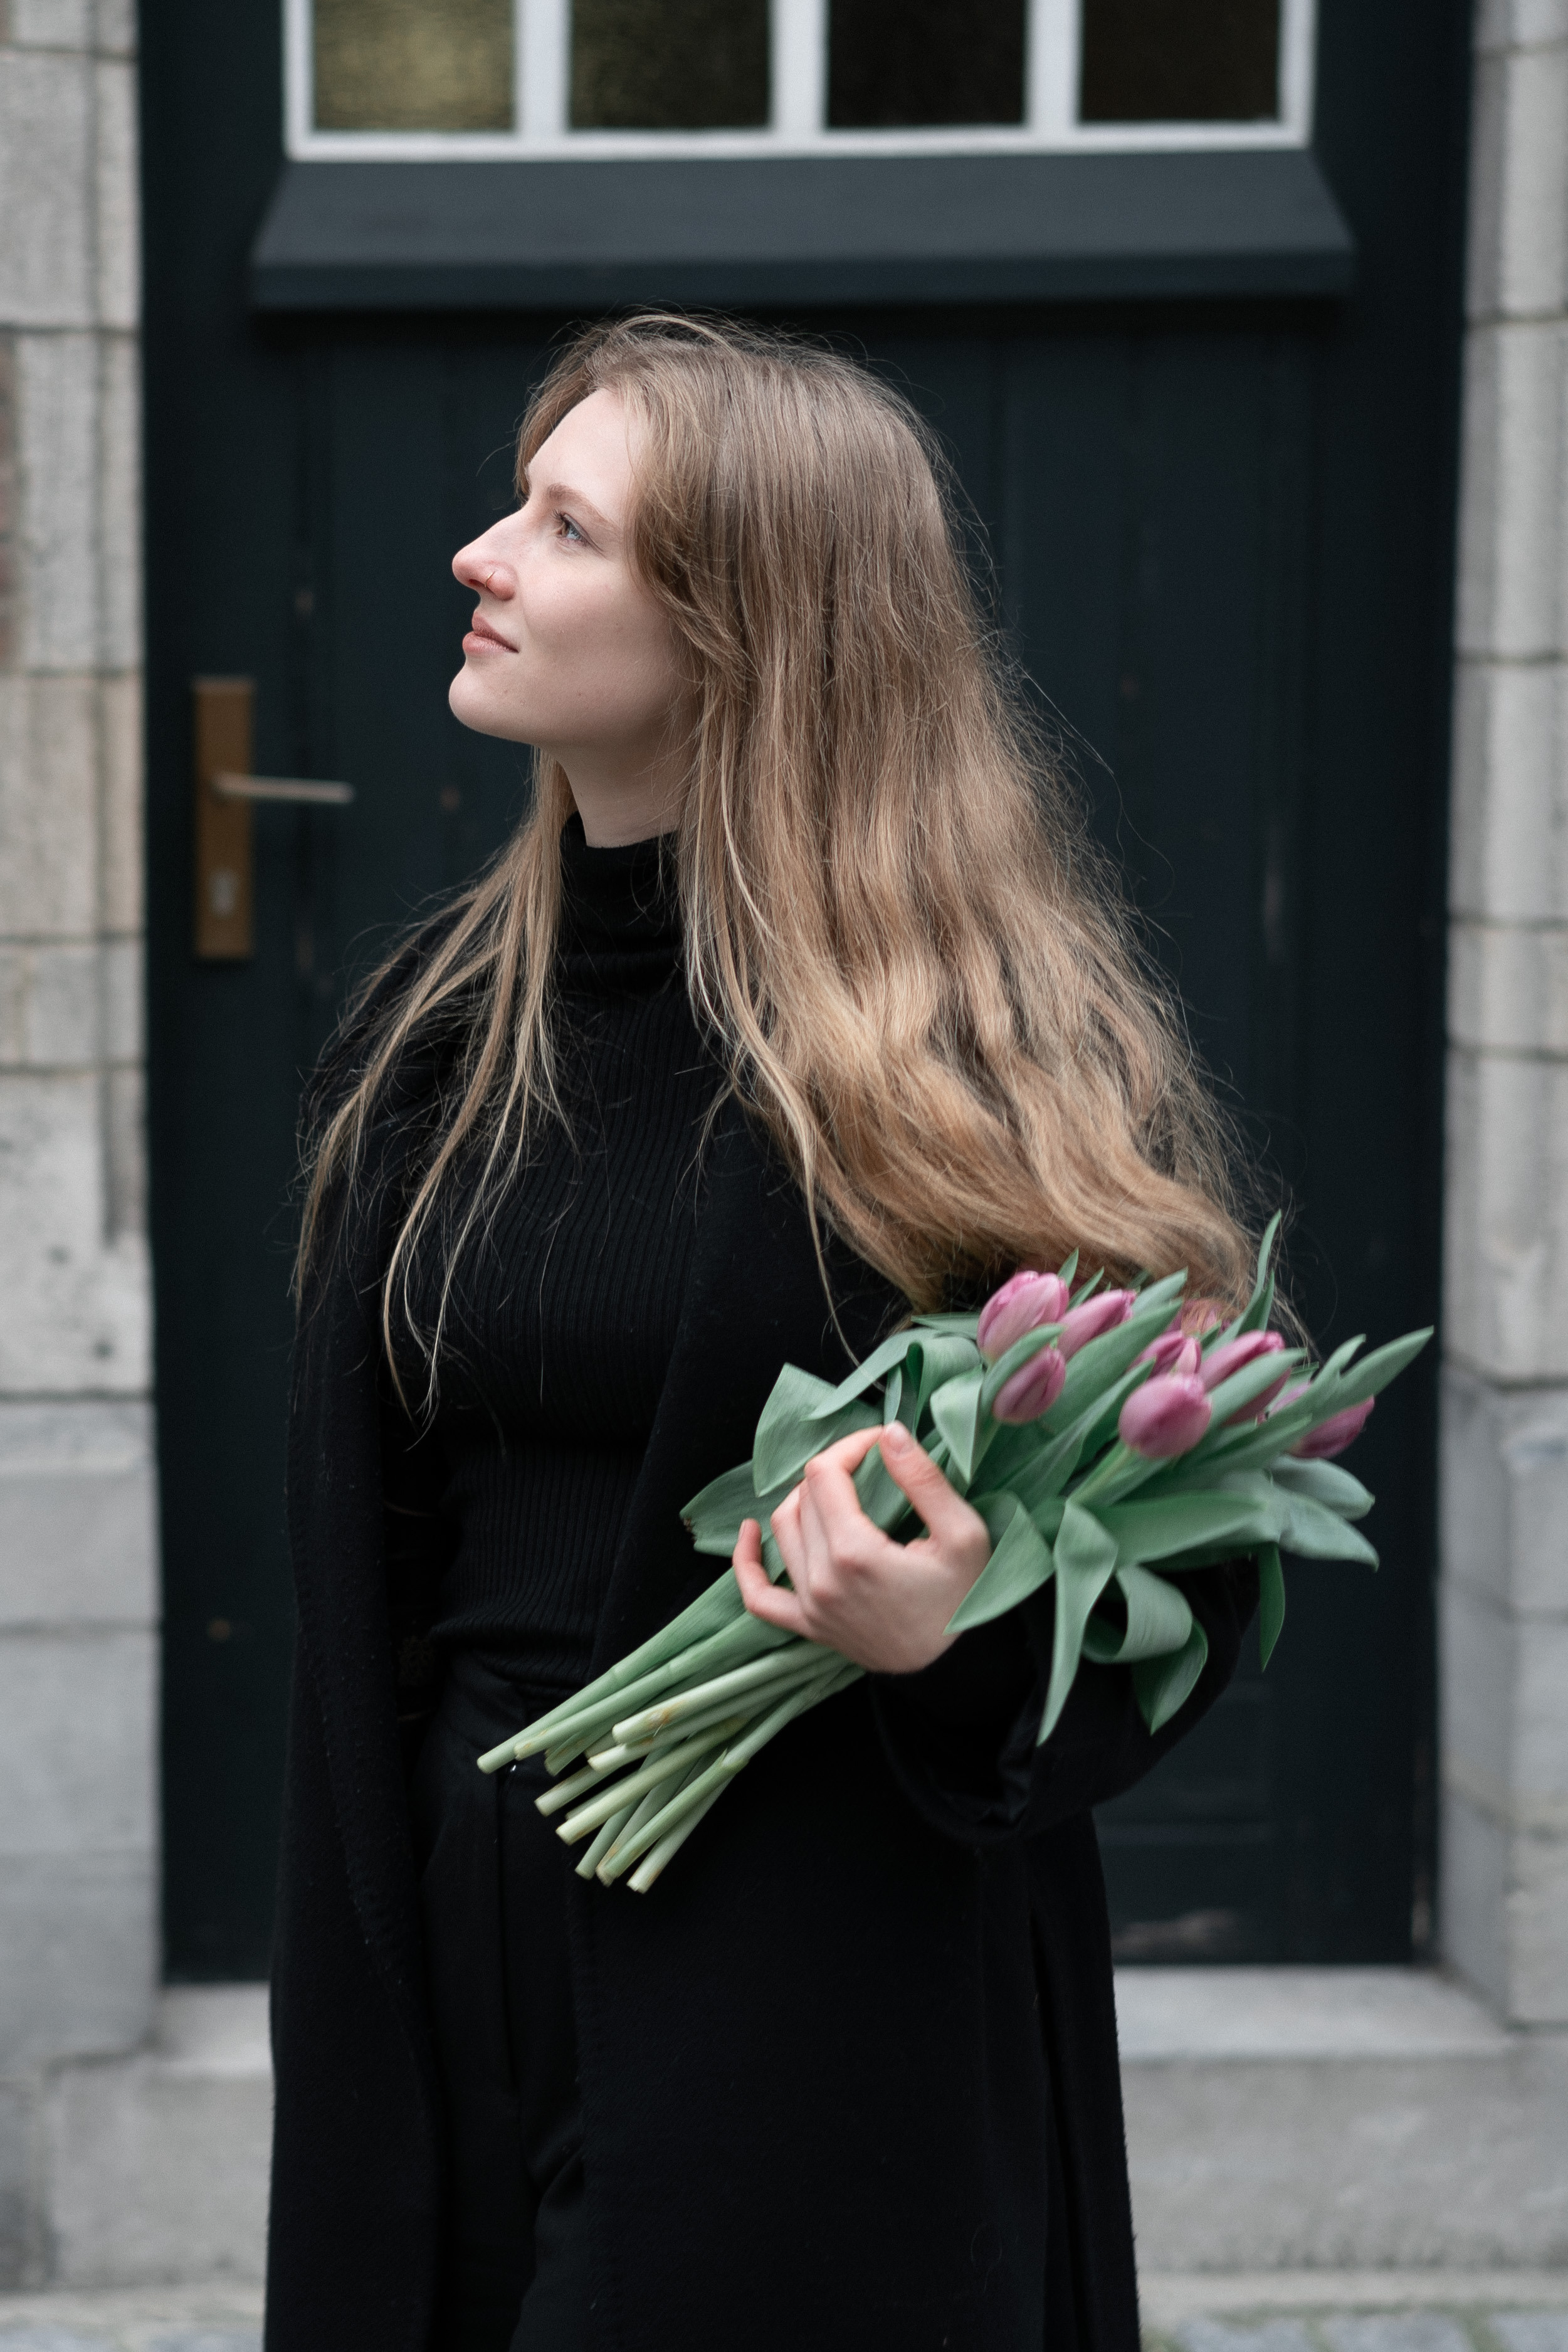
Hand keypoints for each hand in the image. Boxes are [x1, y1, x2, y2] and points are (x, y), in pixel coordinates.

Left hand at [731, 1423, 991, 1674]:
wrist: (957, 1665)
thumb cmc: (965, 1599)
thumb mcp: (963, 1534)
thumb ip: (923, 1480)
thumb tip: (888, 1434)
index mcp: (855, 1552)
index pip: (826, 1473)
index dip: (850, 1446)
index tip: (878, 1443)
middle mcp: (822, 1579)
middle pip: (805, 1496)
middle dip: (835, 1468)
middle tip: (869, 1464)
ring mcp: (810, 1606)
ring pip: (782, 1529)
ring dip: (803, 1499)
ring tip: (835, 1489)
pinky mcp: (808, 1626)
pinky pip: (758, 1595)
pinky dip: (747, 1561)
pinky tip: (750, 1532)